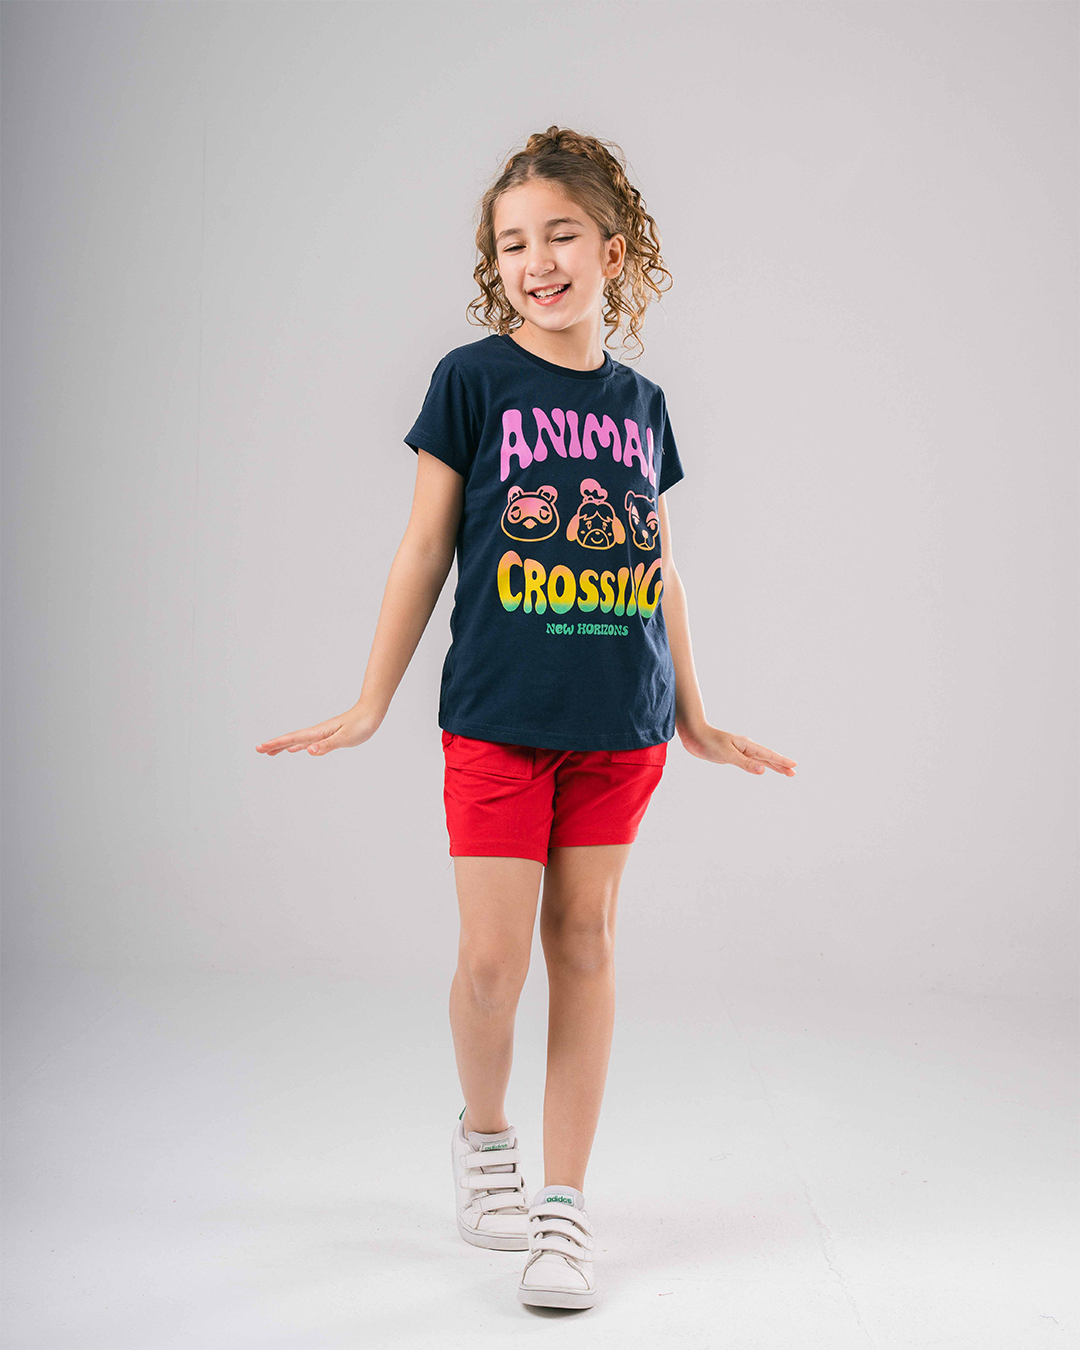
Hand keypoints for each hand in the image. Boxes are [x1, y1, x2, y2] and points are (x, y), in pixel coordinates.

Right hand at [255, 706, 380, 757]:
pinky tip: (295, 749)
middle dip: (275, 744)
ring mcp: (322, 733)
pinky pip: (308, 742)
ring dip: (283, 746)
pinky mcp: (328, 735)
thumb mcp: (345, 738)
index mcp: (319, 733)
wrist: (371, 713)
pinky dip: (298, 746)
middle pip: (291, 739)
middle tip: (259, 750)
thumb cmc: (361, 724)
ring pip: (297, 741)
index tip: (262, 748)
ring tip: (271, 751)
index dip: (277, 743)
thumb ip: (327, 745)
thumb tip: (309, 751)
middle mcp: (317, 732)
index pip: (293, 739)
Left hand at [678, 722, 795, 776]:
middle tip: (793, 773)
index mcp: (747, 745)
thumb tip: (763, 770)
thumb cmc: (708, 742)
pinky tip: (760, 768)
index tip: (794, 766)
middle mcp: (745, 747)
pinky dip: (758, 765)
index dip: (781, 761)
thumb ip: (745, 763)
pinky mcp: (731, 755)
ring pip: (759, 760)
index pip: (768, 755)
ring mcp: (739, 751)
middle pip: (767, 758)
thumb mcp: (727, 754)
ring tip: (783, 772)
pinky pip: (750, 762)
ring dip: (771, 766)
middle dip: (780, 765)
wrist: (693, 734)